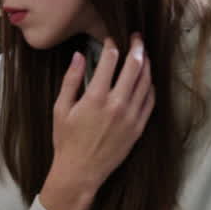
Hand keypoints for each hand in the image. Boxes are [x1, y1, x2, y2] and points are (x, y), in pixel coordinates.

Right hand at [42, 34, 154, 209]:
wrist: (80, 172)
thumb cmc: (67, 141)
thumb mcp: (60, 109)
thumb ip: (71, 80)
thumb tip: (78, 56)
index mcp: (95, 97)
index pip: (110, 61)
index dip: (111, 45)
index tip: (111, 39)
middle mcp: (116, 104)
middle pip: (134, 66)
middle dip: (137, 47)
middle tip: (136, 37)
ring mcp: (131, 116)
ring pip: (146, 81)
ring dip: (146, 64)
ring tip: (144, 54)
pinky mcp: (138, 127)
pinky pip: (150, 100)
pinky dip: (150, 86)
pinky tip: (147, 79)